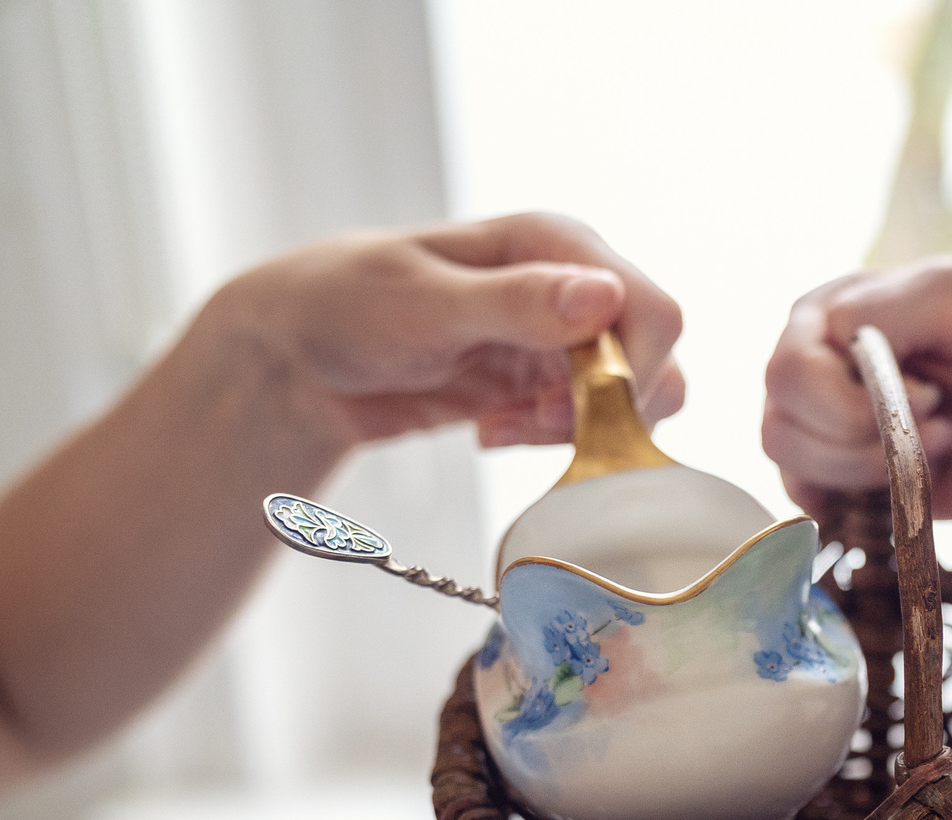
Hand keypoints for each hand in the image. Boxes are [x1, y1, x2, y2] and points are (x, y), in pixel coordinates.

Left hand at [206, 211, 686, 453]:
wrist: (298, 356)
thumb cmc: (345, 303)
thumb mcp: (425, 303)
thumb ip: (517, 302)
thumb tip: (606, 296)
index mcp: (556, 243)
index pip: (651, 312)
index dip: (630, 373)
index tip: (572, 410)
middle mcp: (574, 286)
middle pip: (653, 364)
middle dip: (602, 411)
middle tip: (527, 423)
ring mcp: (563, 340)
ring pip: (629, 404)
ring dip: (575, 433)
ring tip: (499, 429)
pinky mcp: (544, 386)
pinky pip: (588, 428)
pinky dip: (550, 444)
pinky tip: (490, 432)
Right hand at [763, 259, 951, 517]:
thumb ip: (886, 305)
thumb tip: (837, 341)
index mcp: (825, 314)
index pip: (792, 373)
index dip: (857, 400)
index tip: (933, 396)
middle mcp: (809, 368)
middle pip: (780, 426)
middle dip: (864, 441)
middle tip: (937, 429)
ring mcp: (817, 427)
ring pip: (790, 468)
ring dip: (868, 471)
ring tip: (930, 453)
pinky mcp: (836, 478)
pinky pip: (806, 502)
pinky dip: (853, 500)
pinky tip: (902, 483)